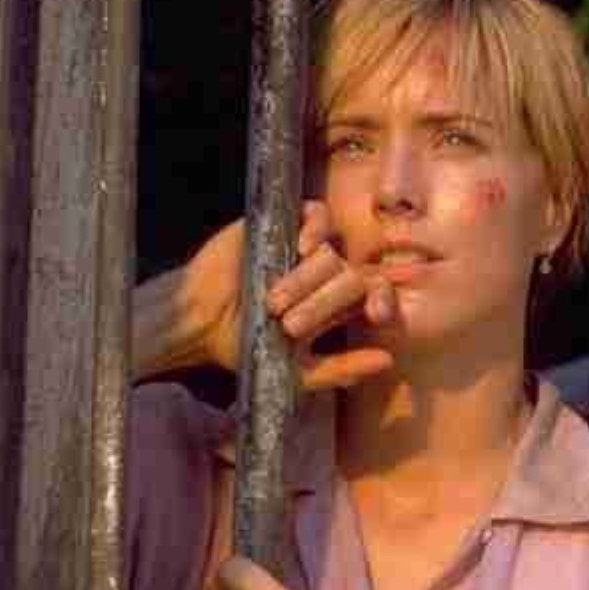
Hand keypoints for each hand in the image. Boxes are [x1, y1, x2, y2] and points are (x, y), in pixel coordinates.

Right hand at [178, 201, 395, 388]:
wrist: (201, 323)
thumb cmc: (248, 348)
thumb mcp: (297, 374)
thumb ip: (341, 370)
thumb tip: (387, 361)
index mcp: (338, 307)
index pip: (378, 296)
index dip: (383, 302)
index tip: (376, 316)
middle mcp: (329, 276)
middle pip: (354, 277)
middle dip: (325, 304)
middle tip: (288, 325)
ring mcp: (308, 248)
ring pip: (333, 253)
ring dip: (305, 280)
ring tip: (272, 301)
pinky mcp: (286, 223)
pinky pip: (319, 215)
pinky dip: (316, 229)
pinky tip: (300, 249)